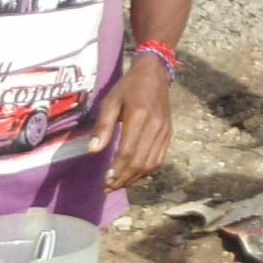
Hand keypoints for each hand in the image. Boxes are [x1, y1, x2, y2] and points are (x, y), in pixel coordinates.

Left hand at [88, 58, 173, 189]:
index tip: (104, 181)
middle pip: (140, 162)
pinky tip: (134, 175)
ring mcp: (165, 131)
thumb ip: (103, 126)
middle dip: (123, 179)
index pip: (127, 151)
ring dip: (135, 178)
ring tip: (119, 184)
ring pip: (151, 164)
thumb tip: (92, 151)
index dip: (116, 170)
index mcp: (139, 116)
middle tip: (108, 188)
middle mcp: (155, 126)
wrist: (155, 74)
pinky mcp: (169, 134)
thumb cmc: (128, 87)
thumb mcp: (110, 101)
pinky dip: (147, 171)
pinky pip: (160, 159)